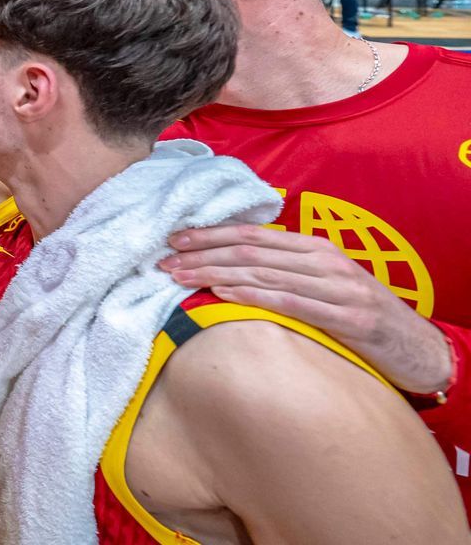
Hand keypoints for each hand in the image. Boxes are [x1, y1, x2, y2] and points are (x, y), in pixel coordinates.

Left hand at [160, 225, 455, 393]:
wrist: (418, 348)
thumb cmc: (360, 315)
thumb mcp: (324, 284)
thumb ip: (286, 272)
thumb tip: (231, 269)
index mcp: (316, 248)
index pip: (253, 235)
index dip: (211, 234)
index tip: (174, 240)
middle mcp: (325, 261)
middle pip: (251, 251)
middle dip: (203, 255)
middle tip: (164, 261)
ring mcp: (338, 287)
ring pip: (264, 274)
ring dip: (216, 275)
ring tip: (181, 278)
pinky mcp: (348, 317)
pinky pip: (291, 303)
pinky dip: (253, 296)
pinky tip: (223, 295)